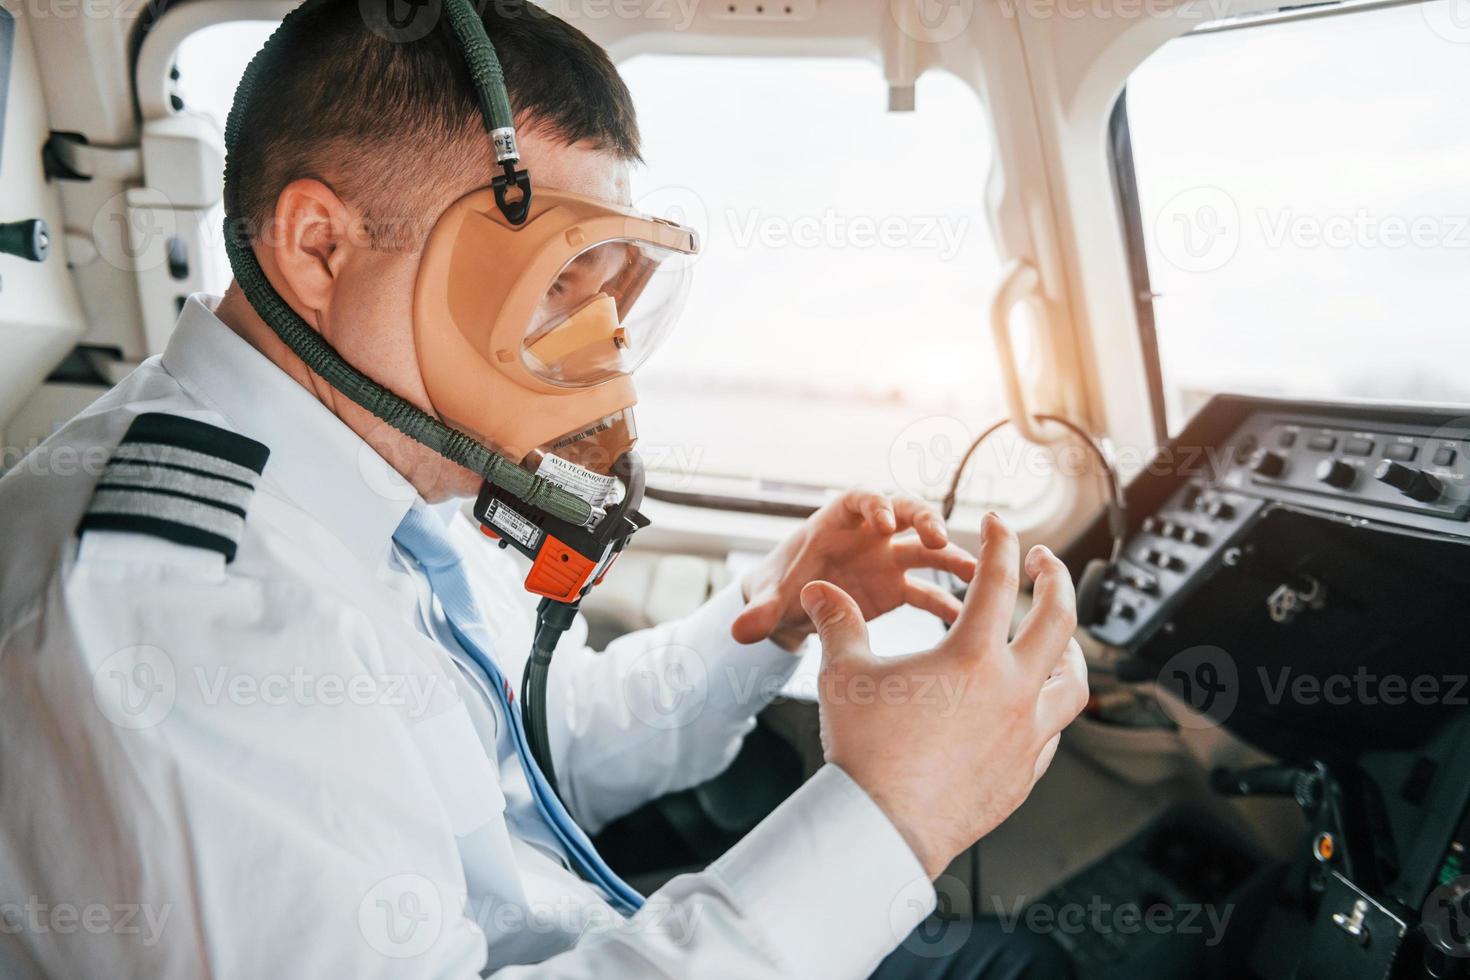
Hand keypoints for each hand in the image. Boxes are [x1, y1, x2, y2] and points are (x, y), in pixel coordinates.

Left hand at [732, 490, 977, 651]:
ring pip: (926, 548)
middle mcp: (869, 535)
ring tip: (975, 572)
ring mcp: (887, 560)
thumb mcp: (768, 602)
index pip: (860, 499)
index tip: (886, 523)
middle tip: (938, 538)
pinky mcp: (896, 588)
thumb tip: (738, 631)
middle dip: (924, 520)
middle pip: (905, 512)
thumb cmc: (777, 589)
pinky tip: (964, 619)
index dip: (875, 505)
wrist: (788, 608)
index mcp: (836, 522)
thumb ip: (758, 613)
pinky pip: (925, 592)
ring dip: (949, 555)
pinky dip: (943, 603)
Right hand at [801, 512, 1086, 878]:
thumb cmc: (865, 749)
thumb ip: (838, 624)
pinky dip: (1048, 704)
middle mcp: (1013, 689)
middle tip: (1045, 560)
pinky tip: (1031, 703)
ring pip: (1072, 679)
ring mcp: (1027, 733)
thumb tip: (818, 591)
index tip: (998, 523)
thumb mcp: (845, 674)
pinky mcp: (1027, 770)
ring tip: (1057, 638)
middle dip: (1056, 579)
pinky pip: (1053, 728)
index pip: (999, 580)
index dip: (1000, 542)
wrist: (884, 825)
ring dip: (1068, 648)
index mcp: (973, 655)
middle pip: (1059, 618)